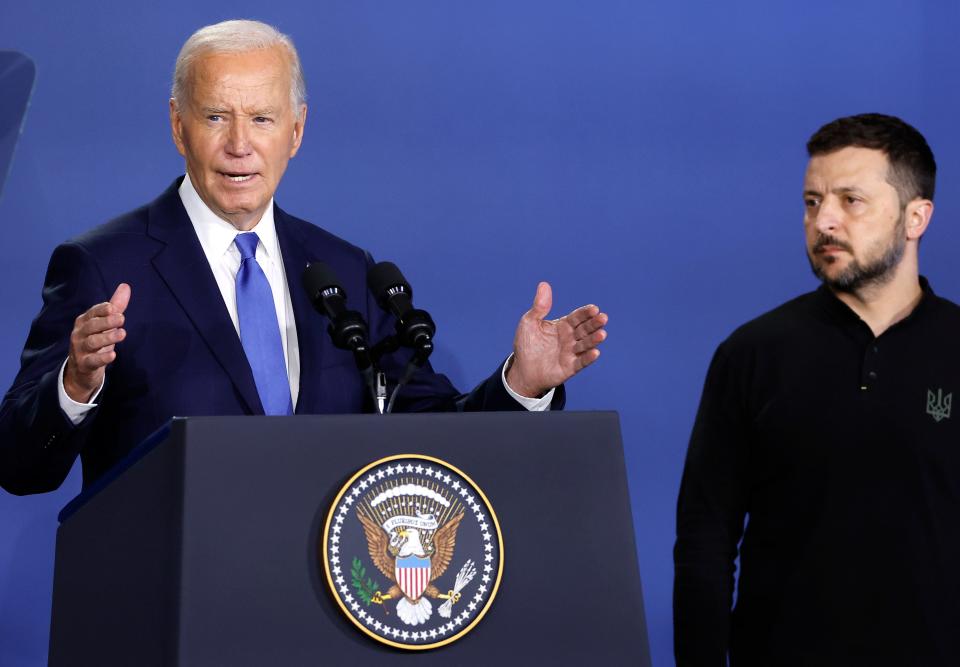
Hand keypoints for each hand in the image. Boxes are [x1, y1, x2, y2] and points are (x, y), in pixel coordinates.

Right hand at [64, 283, 130, 402]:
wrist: (81, 370)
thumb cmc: (95, 341)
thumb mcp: (105, 324)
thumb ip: (115, 306)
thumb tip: (125, 286)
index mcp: (84, 322)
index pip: (92, 313)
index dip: (101, 310)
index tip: (113, 307)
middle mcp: (80, 334)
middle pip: (92, 326)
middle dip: (106, 321)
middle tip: (122, 319)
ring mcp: (80, 350)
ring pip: (92, 342)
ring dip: (107, 338)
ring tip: (122, 334)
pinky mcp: (84, 364)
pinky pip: (93, 361)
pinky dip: (102, 358)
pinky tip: (113, 354)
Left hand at [505, 282, 606, 397]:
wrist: (522, 370)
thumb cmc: (526, 345)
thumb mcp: (529, 322)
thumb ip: (539, 306)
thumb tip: (544, 284)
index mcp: (563, 325)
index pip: (577, 317)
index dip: (586, 313)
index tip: (594, 308)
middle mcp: (571, 338)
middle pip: (585, 329)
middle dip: (594, 323)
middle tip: (602, 318)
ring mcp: (572, 353)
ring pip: (586, 344)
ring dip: (594, 340)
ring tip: (602, 334)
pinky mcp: (570, 368)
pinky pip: (581, 362)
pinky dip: (588, 358)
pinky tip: (595, 353)